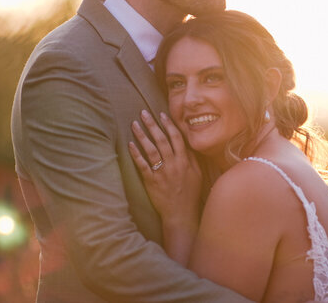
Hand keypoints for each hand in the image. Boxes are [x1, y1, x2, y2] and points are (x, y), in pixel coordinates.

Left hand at [129, 110, 201, 227]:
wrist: (180, 214)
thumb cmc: (190, 194)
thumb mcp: (197, 174)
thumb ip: (191, 158)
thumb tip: (185, 143)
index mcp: (184, 161)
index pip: (176, 138)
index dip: (168, 125)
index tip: (161, 114)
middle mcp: (173, 164)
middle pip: (161, 140)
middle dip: (152, 124)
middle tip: (143, 112)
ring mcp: (161, 172)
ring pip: (150, 149)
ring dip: (141, 135)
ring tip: (134, 124)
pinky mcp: (151, 181)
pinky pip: (142, 165)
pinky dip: (136, 154)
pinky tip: (130, 144)